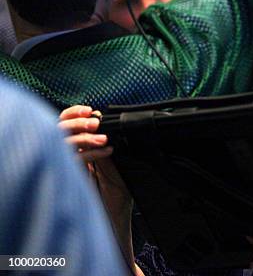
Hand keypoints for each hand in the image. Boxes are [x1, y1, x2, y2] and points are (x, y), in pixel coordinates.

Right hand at [59, 105, 140, 274]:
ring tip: (103, 138)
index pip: (64, 124)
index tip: (91, 110)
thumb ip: (104, 149)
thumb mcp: (112, 167)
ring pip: (62, 145)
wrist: (115, 221)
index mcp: (74, 150)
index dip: (74, 114)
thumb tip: (106, 127)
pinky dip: (91, 153)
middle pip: (58, 131)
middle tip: (95, 121)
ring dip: (83, 138)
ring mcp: (65, 169)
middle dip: (76, 122)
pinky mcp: (69, 182)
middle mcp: (66, 158)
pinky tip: (106, 150)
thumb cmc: (115, 196)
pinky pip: (75, 162)